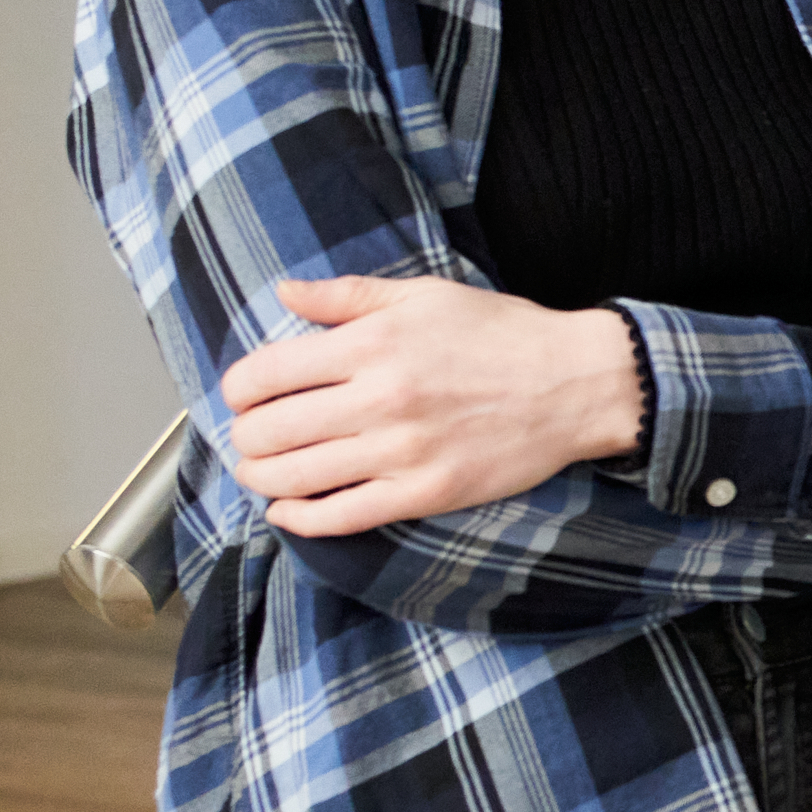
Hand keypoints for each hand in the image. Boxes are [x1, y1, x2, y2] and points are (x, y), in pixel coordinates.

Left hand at [223, 274, 649, 535]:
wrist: (574, 383)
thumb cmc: (499, 333)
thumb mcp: (423, 294)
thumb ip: (347, 295)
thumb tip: (283, 292)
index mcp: (371, 342)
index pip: (265, 373)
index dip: (237, 388)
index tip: (241, 394)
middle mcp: (379, 398)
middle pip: (269, 430)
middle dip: (244, 437)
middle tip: (249, 436)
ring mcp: (401, 451)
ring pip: (295, 478)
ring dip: (260, 479)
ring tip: (259, 473)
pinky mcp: (424, 493)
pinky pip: (341, 516)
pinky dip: (300, 519)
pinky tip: (285, 511)